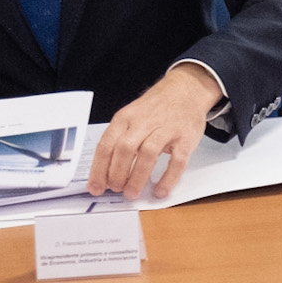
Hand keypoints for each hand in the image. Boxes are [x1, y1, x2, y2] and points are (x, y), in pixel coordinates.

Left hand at [88, 65, 223, 199]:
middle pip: (125, 149)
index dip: (99, 169)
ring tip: (132, 193)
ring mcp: (166, 129)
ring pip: (148, 154)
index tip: (96, 187)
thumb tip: (105, 171)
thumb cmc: (156, 108)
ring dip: (137, 177)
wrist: (185, 89)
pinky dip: (168, 178)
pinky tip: (160, 190)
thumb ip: (119, 140)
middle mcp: (144, 122)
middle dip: (117, 173)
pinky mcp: (185, 138)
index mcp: (125, 118)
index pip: (106, 145)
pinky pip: (176, 161)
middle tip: (115, 189)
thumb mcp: (131, 116)